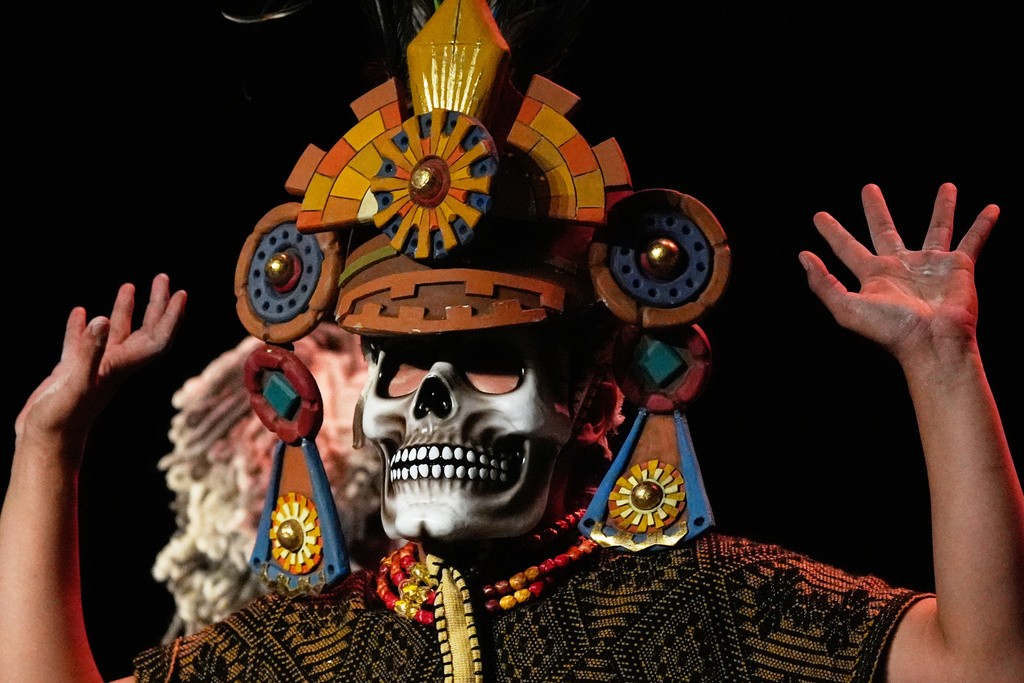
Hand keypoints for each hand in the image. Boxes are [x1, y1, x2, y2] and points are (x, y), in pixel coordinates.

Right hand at [14, 274, 186, 461]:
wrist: (44, 444)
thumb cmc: (61, 419)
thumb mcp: (74, 382)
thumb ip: (88, 351)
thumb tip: (103, 320)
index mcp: (120, 367)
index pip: (156, 338)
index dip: (171, 316)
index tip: (181, 293)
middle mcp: (112, 366)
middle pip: (144, 331)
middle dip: (156, 305)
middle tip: (162, 278)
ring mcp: (92, 369)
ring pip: (115, 334)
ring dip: (124, 311)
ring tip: (128, 286)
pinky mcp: (71, 374)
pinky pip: (80, 344)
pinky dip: (81, 327)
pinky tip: (78, 312)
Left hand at [800, 183, 997, 366]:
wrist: (933, 344)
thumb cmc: (891, 331)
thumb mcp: (847, 309)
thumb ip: (824, 284)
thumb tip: (803, 256)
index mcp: (873, 276)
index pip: (847, 247)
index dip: (832, 232)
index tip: (818, 216)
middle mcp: (901, 268)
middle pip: (885, 230)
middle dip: (876, 209)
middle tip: (869, 188)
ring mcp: (931, 266)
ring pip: (937, 228)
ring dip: (943, 207)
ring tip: (947, 186)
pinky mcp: (958, 268)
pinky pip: (973, 240)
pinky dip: (983, 225)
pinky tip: (991, 208)